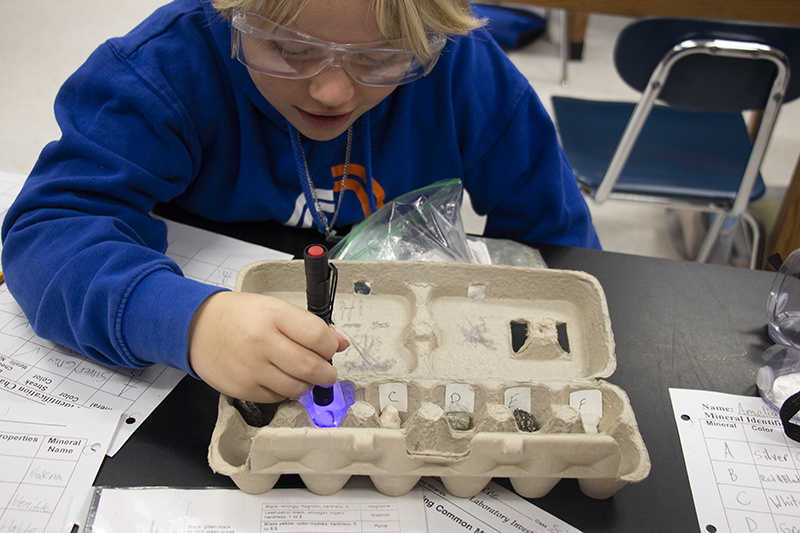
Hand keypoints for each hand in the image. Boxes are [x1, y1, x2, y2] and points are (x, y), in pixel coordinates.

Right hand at [187, 291, 348, 402]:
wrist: (197, 328)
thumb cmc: (238, 316)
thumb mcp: (274, 308)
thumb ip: (308, 325)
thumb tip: (339, 342)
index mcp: (273, 315)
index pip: (317, 336)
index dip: (331, 345)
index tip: (332, 347)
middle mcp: (261, 342)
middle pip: (310, 367)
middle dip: (327, 372)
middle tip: (327, 371)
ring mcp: (251, 368)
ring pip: (297, 388)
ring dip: (309, 384)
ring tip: (305, 374)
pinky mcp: (243, 389)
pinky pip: (278, 398)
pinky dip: (287, 391)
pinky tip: (282, 378)